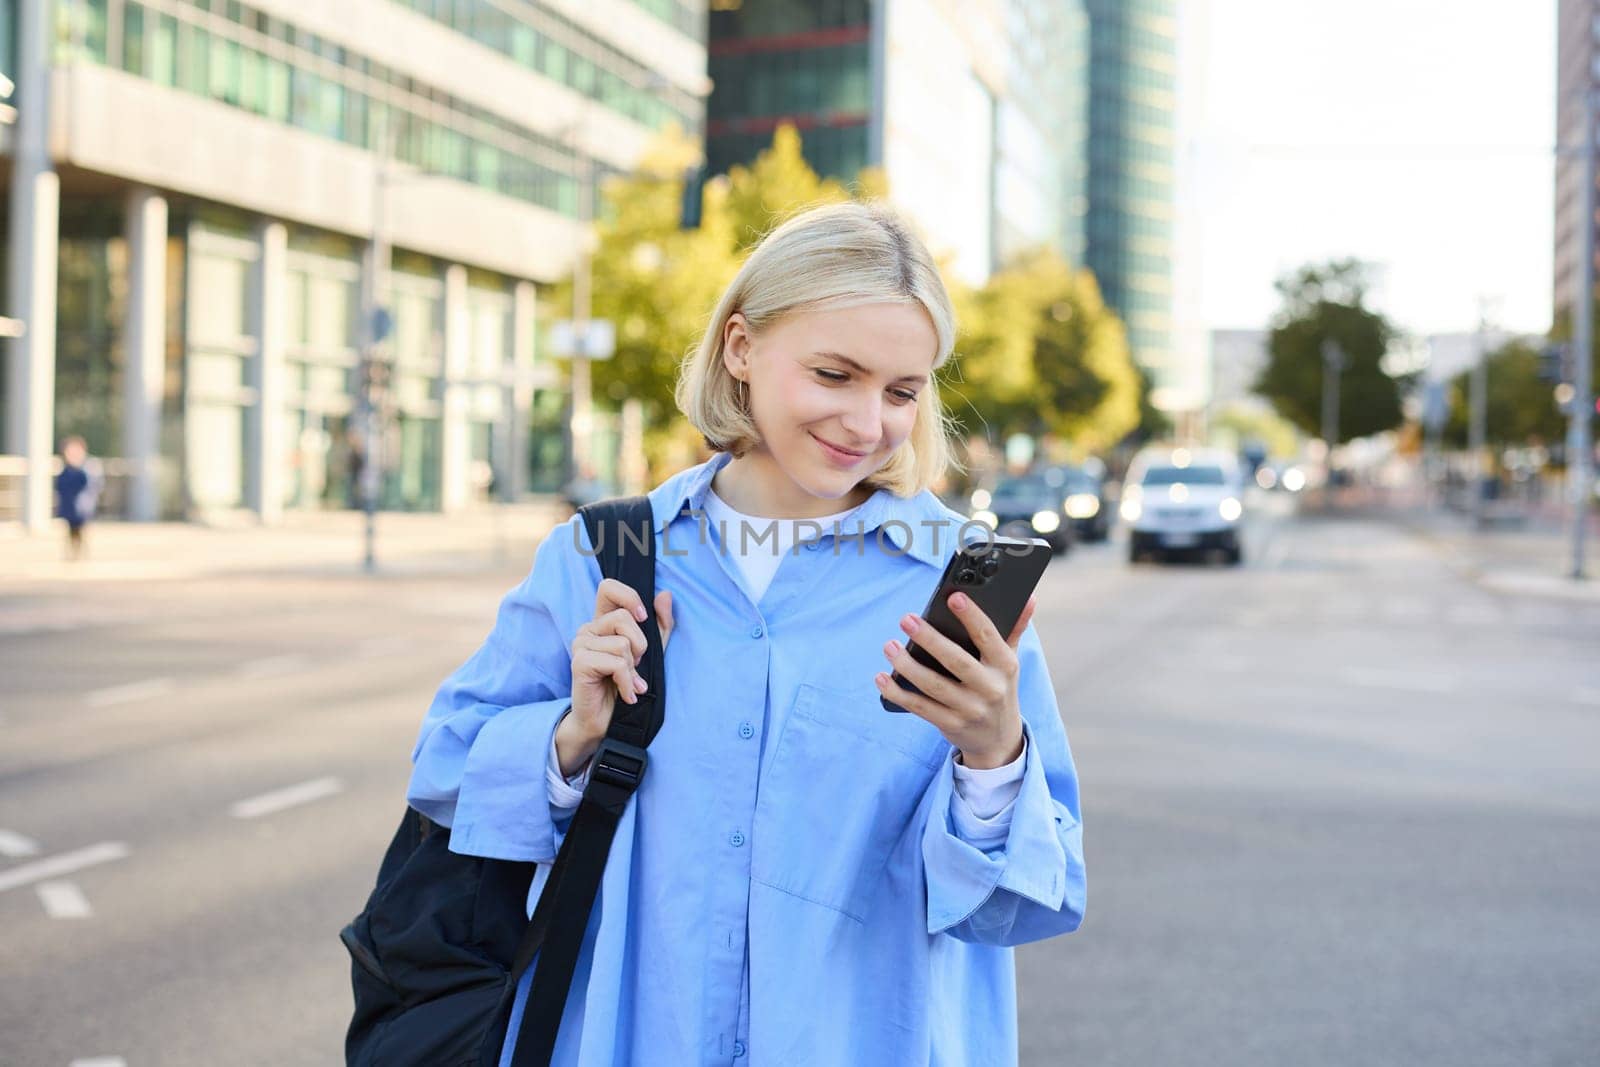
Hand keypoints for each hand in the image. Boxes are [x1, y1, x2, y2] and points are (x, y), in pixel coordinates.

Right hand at [555, 578, 674, 775]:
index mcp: (603, 622)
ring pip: (622, 643)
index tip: (643, 617)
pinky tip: (626, 694)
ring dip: (633, 668)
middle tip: (636, 665)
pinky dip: (627, 681)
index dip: (628, 596)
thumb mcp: (653, 653)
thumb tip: (665, 595)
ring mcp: (581, 645)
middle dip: (640, 644)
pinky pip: (615, 663)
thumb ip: (660, 625)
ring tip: (629, 682)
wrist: (610, 723)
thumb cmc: (629, 685)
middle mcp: (589, 629)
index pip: (608, 588)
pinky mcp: (579, 663)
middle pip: (622, 617)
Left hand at [875, 593, 1036, 768]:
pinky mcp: (950, 724)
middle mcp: (989, 688)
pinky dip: (898, 693)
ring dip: (907, 665)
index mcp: (1005, 666)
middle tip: (906, 619)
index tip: (953, 597)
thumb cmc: (999, 687)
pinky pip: (920, 707)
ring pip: (933, 686)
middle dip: (930, 639)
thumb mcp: (1010, 661)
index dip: (972, 616)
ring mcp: (969, 709)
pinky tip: (882, 678)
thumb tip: (1028, 598)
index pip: (988, 636)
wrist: (999, 740)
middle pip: (956, 661)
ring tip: (889, 646)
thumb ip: (1014, 629)